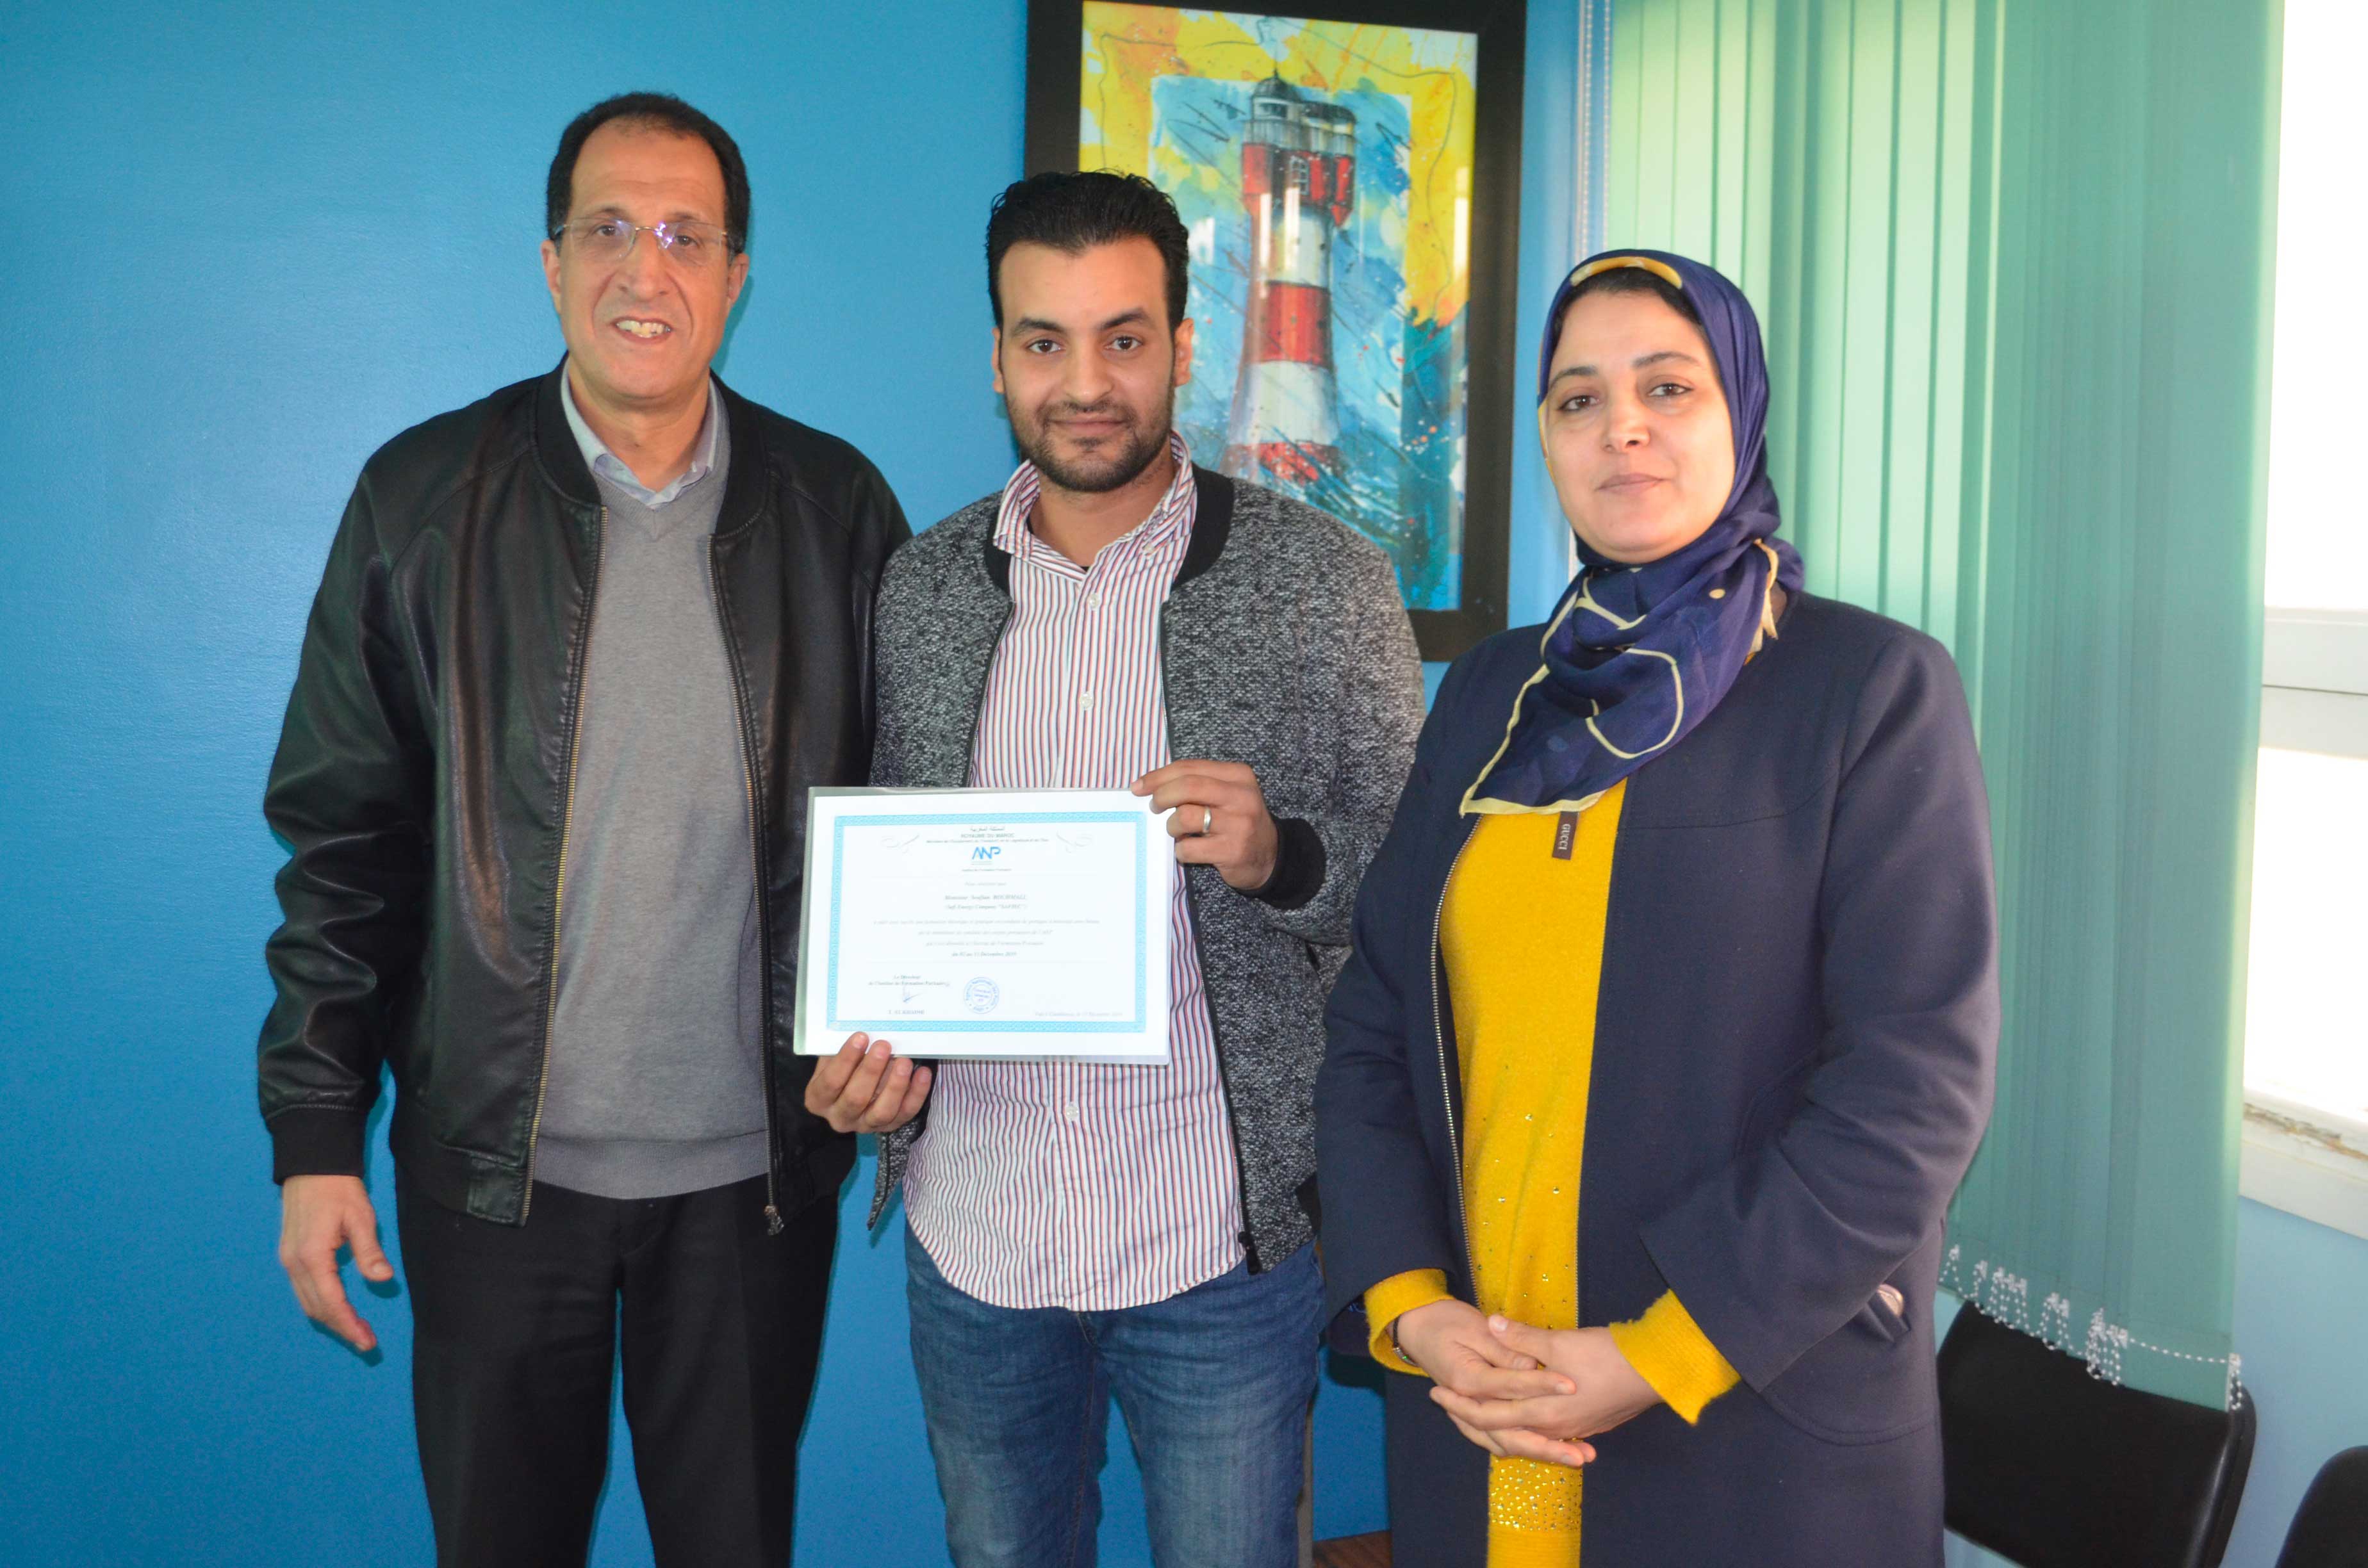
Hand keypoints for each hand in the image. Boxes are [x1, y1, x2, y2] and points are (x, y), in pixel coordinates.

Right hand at [279, 1174, 394, 1352]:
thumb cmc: (339, 1189)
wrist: (311, 1166)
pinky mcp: (289, 1256)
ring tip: (357, 1330)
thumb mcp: (360, 1216)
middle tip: (367, 1341)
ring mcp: (288, 1261)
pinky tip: (339, 1308)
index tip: (367, 1341)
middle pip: (316, 1308)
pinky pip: (303, 1291)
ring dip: (331, 1319)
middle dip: (341, 1327)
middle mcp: (294, 1264)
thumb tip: (383, 1279)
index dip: (349, 1324)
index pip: (331, 1302)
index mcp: (311, 1257)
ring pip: (307, 1302)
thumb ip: (369, 1250)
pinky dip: (321, 1305)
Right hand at [803, 1032, 932, 1133]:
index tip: (861, 1037)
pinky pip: (905, 1113)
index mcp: (818, 1099)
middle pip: (855, 1099)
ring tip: (904, 1061)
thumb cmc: (842, 1068)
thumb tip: (864, 1028)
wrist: (852, 1088)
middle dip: (871, 1071)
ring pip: (882, 1112)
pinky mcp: (890, 1126)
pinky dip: (916, 1094)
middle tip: (884, 1046)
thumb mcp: (833, 1058)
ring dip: (895, 1085)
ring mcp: (865, 1125)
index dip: (845, 1060)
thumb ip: (841, 1048)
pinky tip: (922, 1074)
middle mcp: (840, 1117)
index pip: (830, 1082)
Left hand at [1132, 759, 1280, 890]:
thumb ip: (1197, 785)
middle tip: (1154, 807)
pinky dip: (1180, 850)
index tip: (1139, 787)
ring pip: (1185, 817)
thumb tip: (1150, 786)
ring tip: (1177, 831)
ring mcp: (1238, 824)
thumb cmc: (1237, 821)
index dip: (1158, 776)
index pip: (1190, 768)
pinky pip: (1189, 848)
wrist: (1269, 856)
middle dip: (1161, 796)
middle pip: (1188, 786)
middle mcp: (1241, 796)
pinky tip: (1188, 850)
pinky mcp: (1232, 850)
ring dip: (1171, 826)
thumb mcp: (1226, 794)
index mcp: (1238, 775)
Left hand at [1427, 1318, 1659, 1468]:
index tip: (1437, 1393)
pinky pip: (1546, 1434)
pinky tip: (1519, 1420)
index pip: (1491, 1416)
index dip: (1461, 1405)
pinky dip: (1525, 1428)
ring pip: (1525, 1436)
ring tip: (1475, 1414)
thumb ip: (1522, 1337)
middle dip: (1470, 1418)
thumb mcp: (1560, 1342)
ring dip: (1498, 1426)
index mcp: (1544, 1412)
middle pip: (1504, 1432)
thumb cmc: (1608, 1356)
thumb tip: (1491, 1323)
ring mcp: (1574, 1430)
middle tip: (1444, 1404)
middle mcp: (1556, 1428)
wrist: (1656, 1371)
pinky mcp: (1588, 1426)